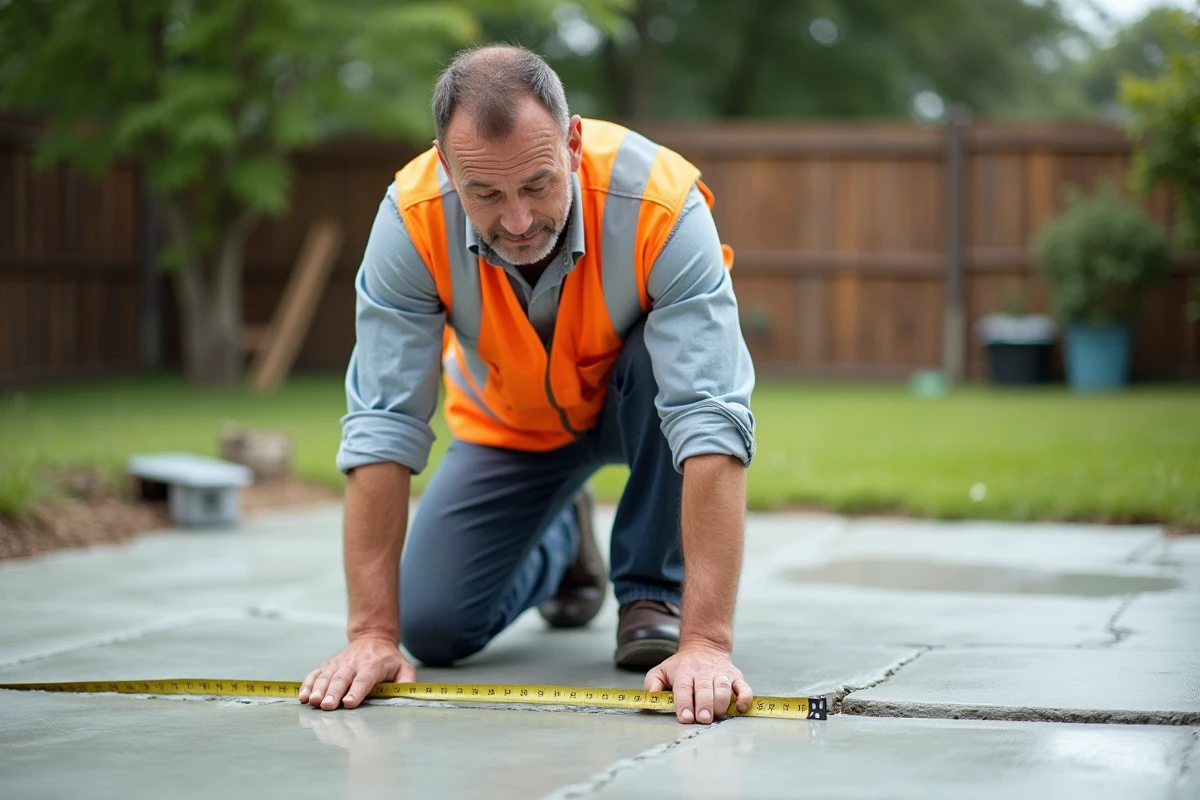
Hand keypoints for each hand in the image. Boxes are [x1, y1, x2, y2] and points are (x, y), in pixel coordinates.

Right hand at [299, 636, 416, 710]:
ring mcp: (339, 663)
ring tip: (313, 701)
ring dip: (318, 689)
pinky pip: (316, 674)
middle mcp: (354, 663)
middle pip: (342, 679)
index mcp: (373, 666)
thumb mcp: (404, 668)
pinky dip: (308, 684)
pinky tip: (303, 696)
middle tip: (327, 706)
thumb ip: (406, 683)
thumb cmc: (388, 660)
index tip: (348, 703)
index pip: (364, 680)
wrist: (373, 637)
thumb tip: (406, 698)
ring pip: (326, 676)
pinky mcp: (328, 665)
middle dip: (333, 693)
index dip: (356, 691)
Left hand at [644, 643, 752, 723]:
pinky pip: (744, 688)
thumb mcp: (662, 670)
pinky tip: (740, 708)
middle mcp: (703, 672)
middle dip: (705, 705)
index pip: (683, 688)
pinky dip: (745, 698)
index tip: (685, 717)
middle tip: (703, 719)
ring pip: (724, 687)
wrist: (704, 646)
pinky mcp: (736, 677)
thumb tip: (652, 694)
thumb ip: (653, 682)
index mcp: (684, 672)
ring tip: (718, 715)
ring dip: (722, 703)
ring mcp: (721, 674)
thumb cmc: (681, 665)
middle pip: (704, 689)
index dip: (684, 703)